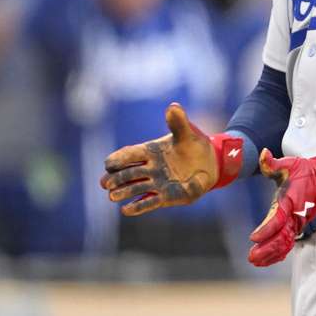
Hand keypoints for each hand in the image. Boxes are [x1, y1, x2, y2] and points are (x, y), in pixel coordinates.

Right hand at [100, 103, 241, 215]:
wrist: (210, 164)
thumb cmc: (195, 145)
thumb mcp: (188, 133)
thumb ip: (178, 122)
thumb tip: (173, 106)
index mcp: (151, 151)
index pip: (130, 154)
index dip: (118, 158)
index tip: (108, 164)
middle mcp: (150, 168)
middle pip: (129, 173)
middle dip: (117, 178)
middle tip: (105, 183)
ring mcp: (156, 183)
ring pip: (135, 188)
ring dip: (124, 192)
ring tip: (112, 196)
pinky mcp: (164, 196)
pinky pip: (148, 202)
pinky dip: (137, 207)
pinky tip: (126, 210)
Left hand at [248, 147, 315, 266]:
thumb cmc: (304, 171)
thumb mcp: (289, 163)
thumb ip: (272, 163)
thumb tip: (264, 153)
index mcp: (292, 200)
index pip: (279, 218)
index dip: (267, 229)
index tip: (254, 237)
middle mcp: (295, 215)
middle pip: (282, 237)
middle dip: (267, 248)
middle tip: (252, 256)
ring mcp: (297, 222)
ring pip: (285, 243)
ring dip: (271, 254)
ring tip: (255, 261)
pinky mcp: (297, 226)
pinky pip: (288, 244)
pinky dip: (278, 253)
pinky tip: (266, 260)